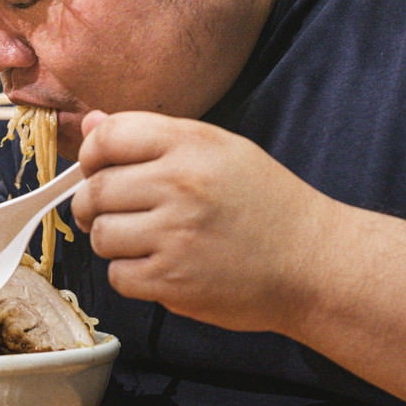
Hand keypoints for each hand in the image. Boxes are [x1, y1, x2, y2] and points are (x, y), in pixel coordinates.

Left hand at [72, 110, 334, 333]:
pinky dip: (131, 275)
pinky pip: (118, 276)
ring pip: (102, 235)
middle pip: (97, 190)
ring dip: (114, 241)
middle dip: (94, 204)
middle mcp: (180, 185)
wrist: (314, 262)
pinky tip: (160, 267)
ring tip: (144, 241)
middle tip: (113, 212)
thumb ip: (154, 137)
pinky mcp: (173, 281)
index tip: (99, 169)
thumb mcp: (220, 150)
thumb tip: (91, 123)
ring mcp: (175, 235)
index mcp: (192, 144)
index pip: (109, 136)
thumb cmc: (267, 204)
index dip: (93, 154)